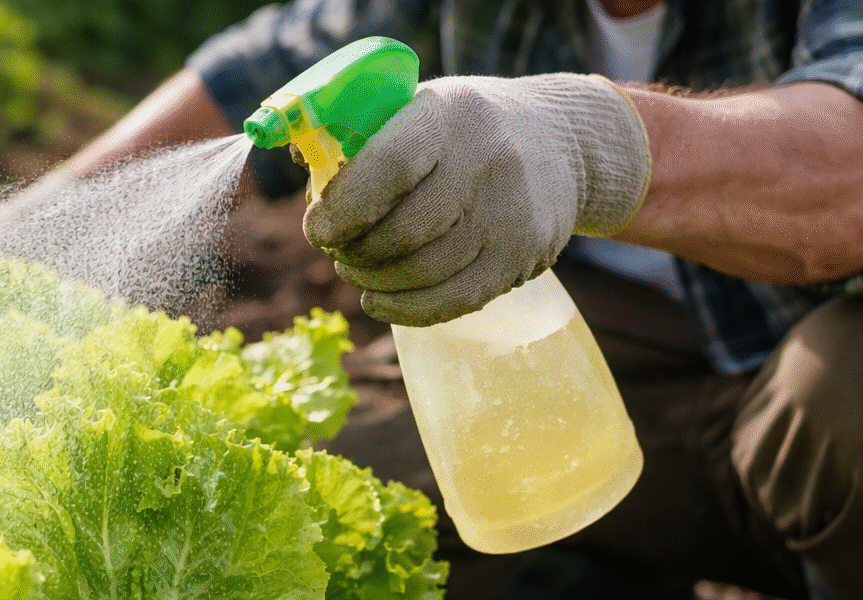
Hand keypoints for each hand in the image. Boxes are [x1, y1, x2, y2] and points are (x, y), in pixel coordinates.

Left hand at [304, 74, 650, 325]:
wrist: (562, 144)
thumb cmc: (462, 129)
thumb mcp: (418, 107)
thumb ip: (359, 134)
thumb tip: (300, 165)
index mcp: (449, 114)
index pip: (388, 168)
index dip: (342, 208)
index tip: (318, 228)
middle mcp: (489, 162)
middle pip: (402, 233)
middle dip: (353, 252)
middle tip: (335, 251)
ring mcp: (511, 216)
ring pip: (423, 273)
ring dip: (373, 282)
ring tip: (355, 270)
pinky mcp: (524, 258)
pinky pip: (454, 301)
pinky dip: (405, 310)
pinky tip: (379, 301)